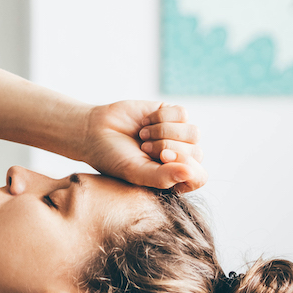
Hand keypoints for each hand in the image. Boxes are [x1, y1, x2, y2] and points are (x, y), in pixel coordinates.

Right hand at [80, 101, 205, 192]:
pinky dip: (161, 117)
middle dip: (167, 148)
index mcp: (172, 178)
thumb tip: (191, 173)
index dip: (184, 166)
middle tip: (144, 148)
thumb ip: (163, 177)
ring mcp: (177, 136)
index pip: (198, 177)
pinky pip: (182, 114)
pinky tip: (145, 122)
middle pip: (196, 153)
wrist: (95, 131)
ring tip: (143, 136)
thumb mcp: (136, 173)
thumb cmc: (113, 158)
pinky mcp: (172, 115)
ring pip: (193, 133)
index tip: (161, 158)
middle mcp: (179, 158)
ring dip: (164, 132)